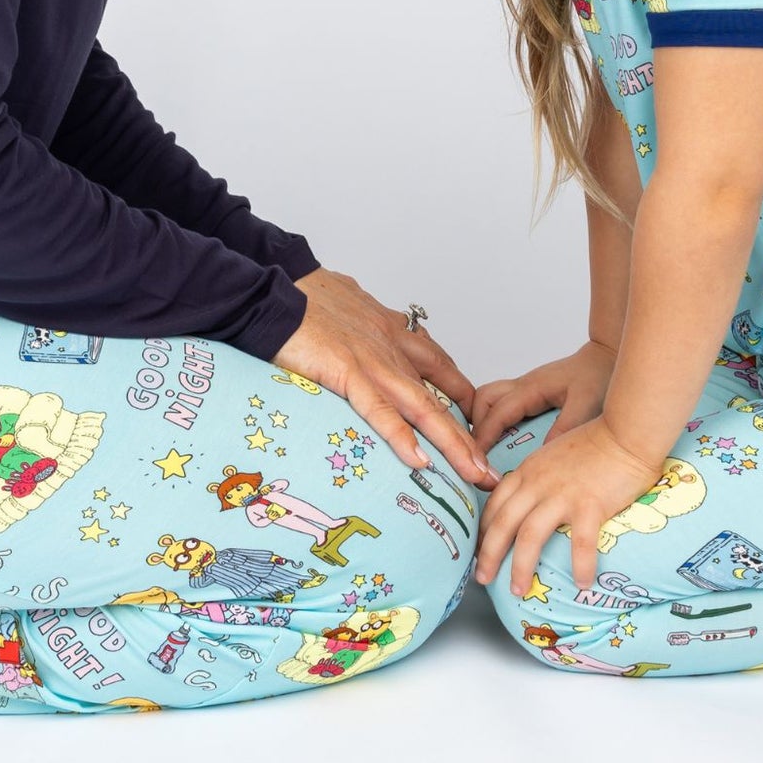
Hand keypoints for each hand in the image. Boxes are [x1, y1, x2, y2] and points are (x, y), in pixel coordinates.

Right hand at [274, 269, 497, 488]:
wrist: (273, 288)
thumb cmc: (301, 295)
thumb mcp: (347, 303)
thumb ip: (361, 318)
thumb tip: (359, 317)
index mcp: (390, 330)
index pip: (437, 364)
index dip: (459, 393)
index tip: (475, 419)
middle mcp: (392, 346)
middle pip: (441, 395)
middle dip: (468, 435)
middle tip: (488, 468)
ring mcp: (373, 361)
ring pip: (424, 407)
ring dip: (453, 444)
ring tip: (475, 474)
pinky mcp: (347, 372)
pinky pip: (380, 410)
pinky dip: (402, 437)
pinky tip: (420, 462)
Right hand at [471, 340, 616, 455]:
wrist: (607, 358)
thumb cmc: (599, 376)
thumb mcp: (585, 405)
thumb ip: (564, 428)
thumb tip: (541, 457)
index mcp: (532, 388)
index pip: (498, 412)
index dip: (484, 436)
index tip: (478, 459)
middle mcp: (523, 385)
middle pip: (483, 399)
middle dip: (476, 425)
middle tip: (481, 453)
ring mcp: (526, 388)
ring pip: (490, 398)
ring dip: (484, 420)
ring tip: (490, 448)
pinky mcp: (532, 393)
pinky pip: (504, 404)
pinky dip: (497, 419)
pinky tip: (508, 439)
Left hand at [473, 416, 657, 598]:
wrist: (625, 431)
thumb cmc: (595, 443)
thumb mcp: (553, 454)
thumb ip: (539, 475)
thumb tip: (532, 499)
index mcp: (528, 471)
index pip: (494, 504)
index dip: (483, 530)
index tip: (478, 550)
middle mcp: (538, 484)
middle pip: (503, 523)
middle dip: (489, 555)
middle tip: (482, 579)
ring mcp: (562, 494)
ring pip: (530, 536)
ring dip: (521, 567)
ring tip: (518, 591)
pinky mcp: (590, 504)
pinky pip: (581, 543)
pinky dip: (580, 566)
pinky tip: (581, 584)